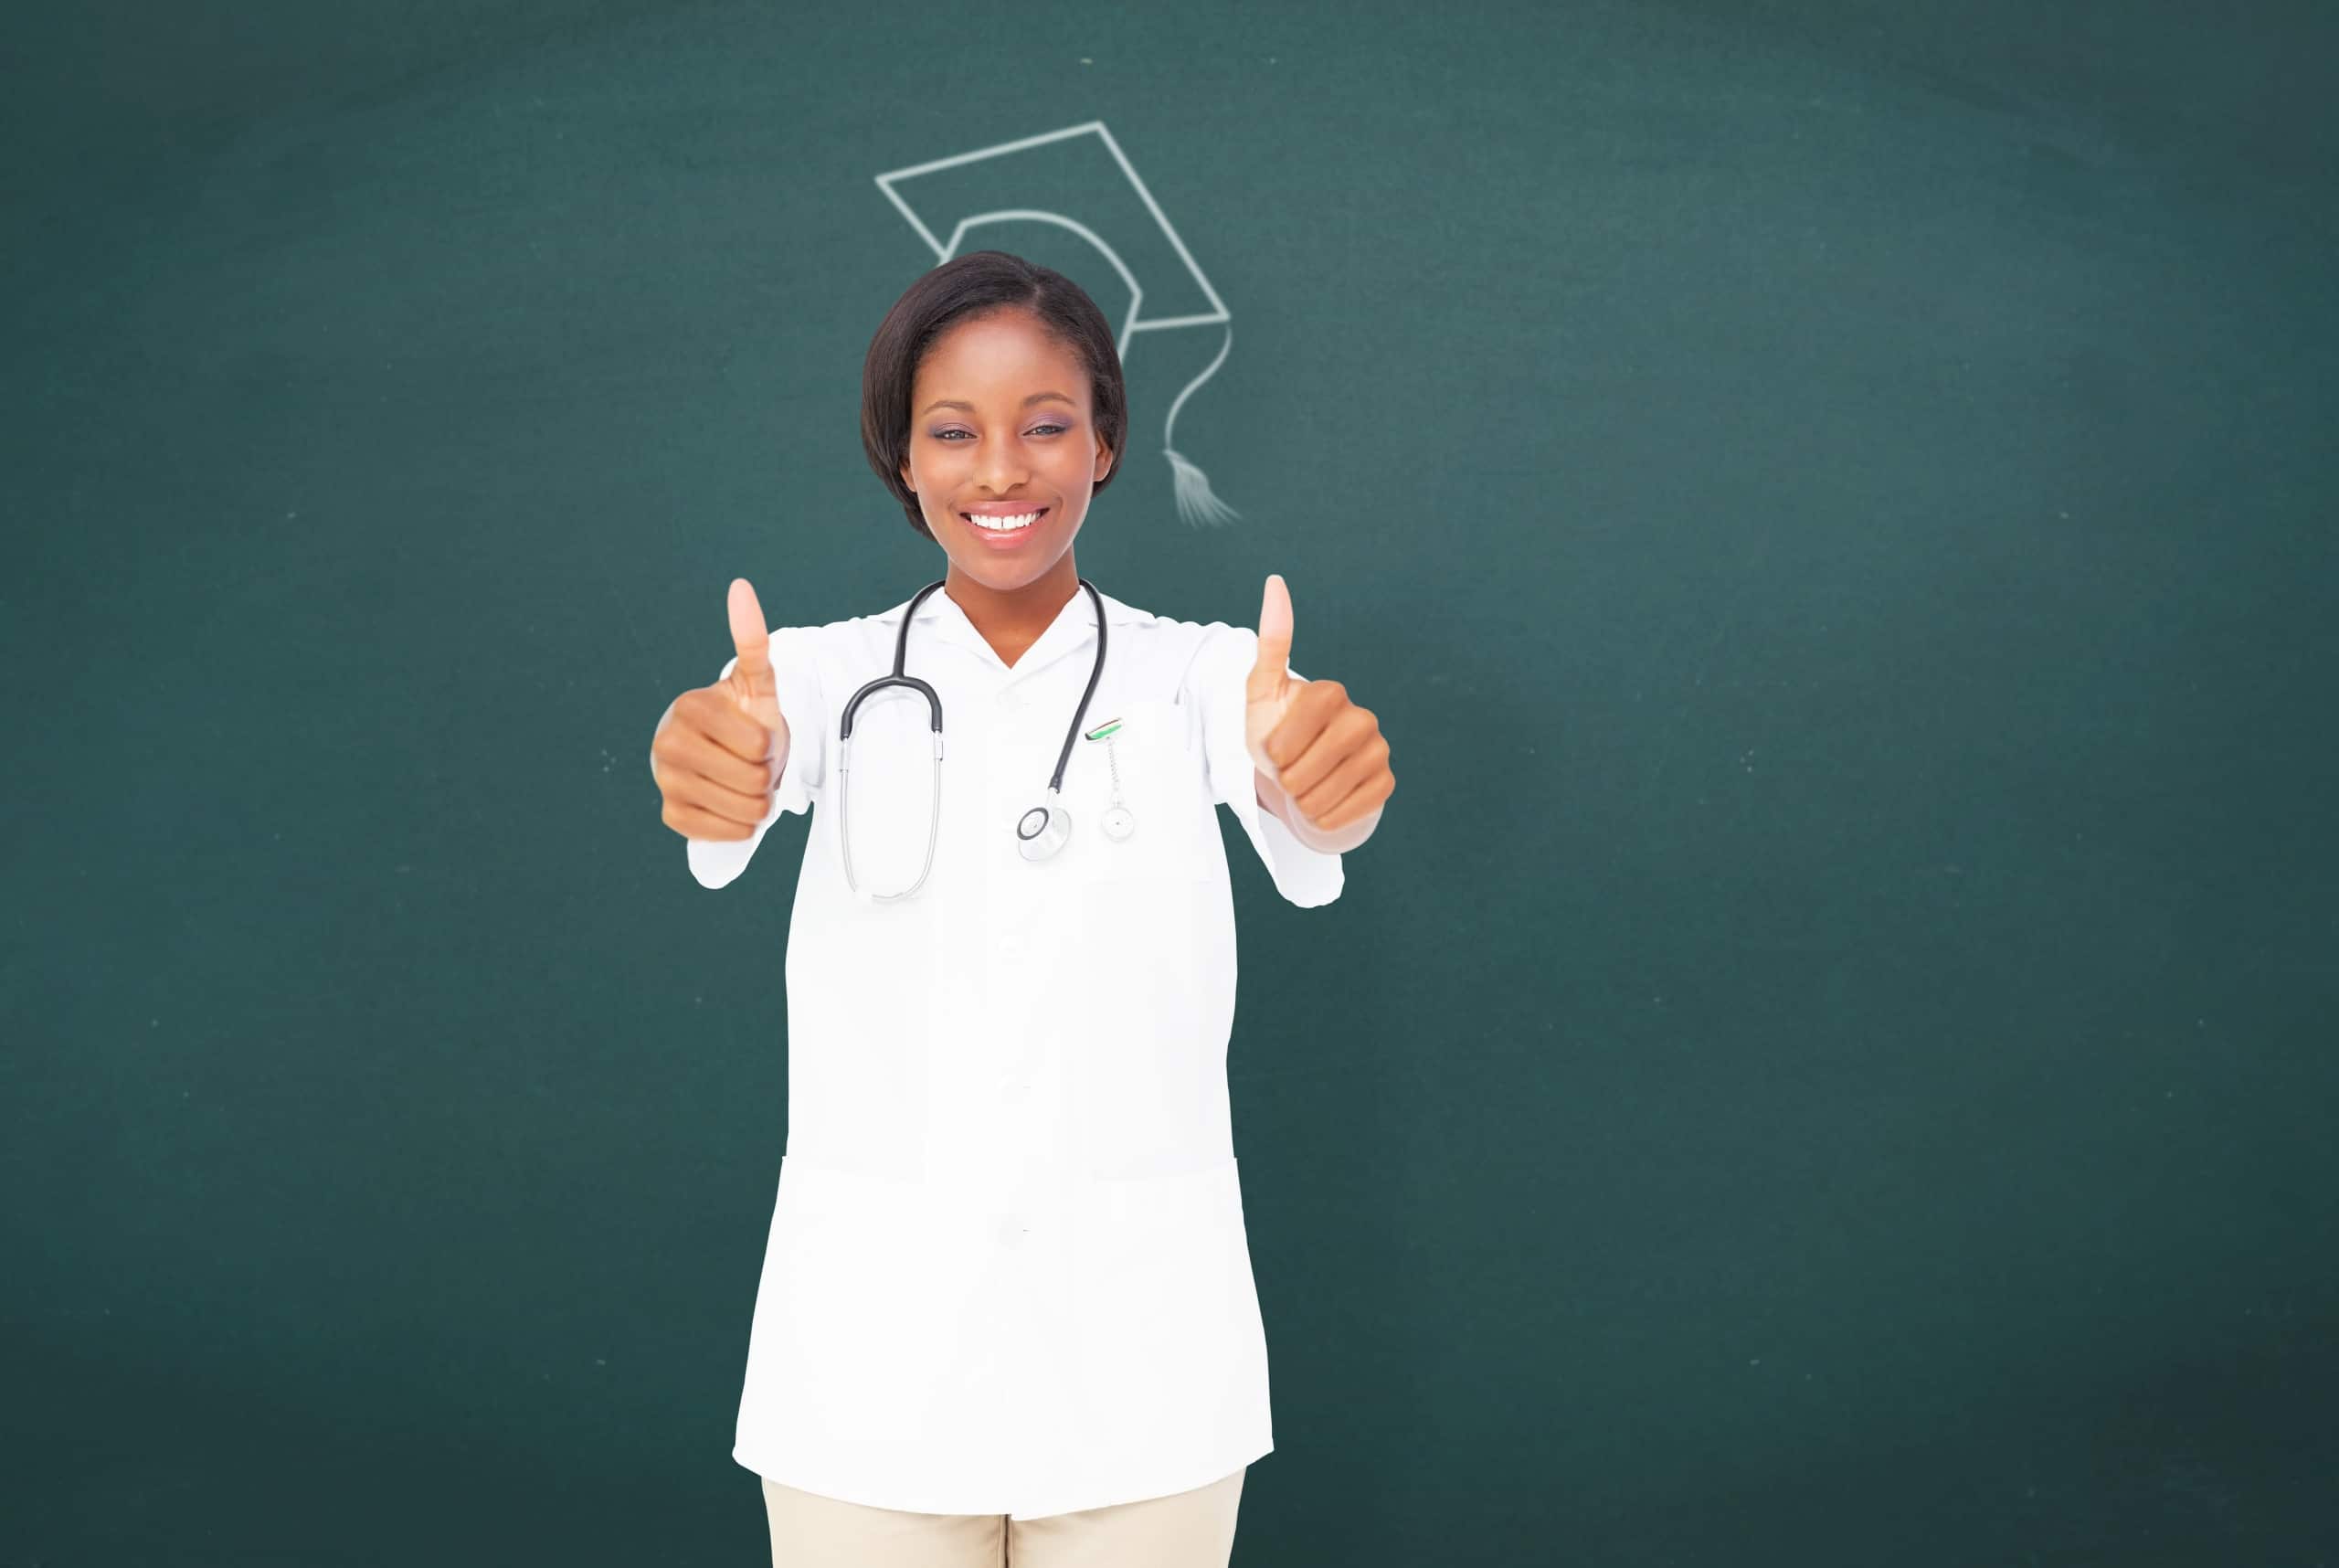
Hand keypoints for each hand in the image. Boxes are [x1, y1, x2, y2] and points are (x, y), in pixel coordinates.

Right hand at [652, 578, 793, 841]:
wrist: (726, 757)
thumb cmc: (745, 719)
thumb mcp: (758, 684)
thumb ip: (752, 640)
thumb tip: (741, 588)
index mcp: (690, 707)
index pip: (758, 746)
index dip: (770, 745)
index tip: (757, 734)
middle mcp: (668, 743)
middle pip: (754, 781)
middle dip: (766, 775)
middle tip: (753, 762)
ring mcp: (666, 781)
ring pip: (744, 810)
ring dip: (757, 801)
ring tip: (744, 781)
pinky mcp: (671, 815)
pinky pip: (725, 833)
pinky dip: (739, 824)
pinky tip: (730, 803)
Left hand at [1243, 573, 1393, 834]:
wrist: (1302, 772)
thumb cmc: (1276, 729)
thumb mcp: (1262, 691)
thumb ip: (1271, 643)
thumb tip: (1276, 581)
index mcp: (1329, 692)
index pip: (1285, 741)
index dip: (1272, 753)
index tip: (1272, 748)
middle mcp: (1362, 717)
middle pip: (1303, 772)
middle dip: (1285, 780)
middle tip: (1289, 769)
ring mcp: (1379, 750)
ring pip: (1323, 797)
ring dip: (1302, 801)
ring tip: (1304, 785)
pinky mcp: (1387, 782)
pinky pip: (1348, 812)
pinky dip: (1326, 816)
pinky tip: (1324, 801)